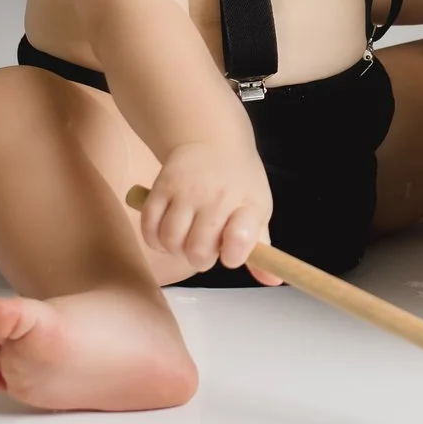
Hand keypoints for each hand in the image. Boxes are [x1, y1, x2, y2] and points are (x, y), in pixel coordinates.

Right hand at [137, 140, 279, 284]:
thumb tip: (273, 282)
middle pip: (198, 250)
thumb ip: (262, 248)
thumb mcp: (258, 209)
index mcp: (248, 204)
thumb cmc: (239, 183)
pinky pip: (149, 226)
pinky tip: (166, 235)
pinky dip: (154, 239)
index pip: (240, 239)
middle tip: (204, 247)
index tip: (230, 252)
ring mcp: (187, 190)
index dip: (233, 254)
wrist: (213, 140)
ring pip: (170, 240)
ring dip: (175, 250)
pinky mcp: (161, 186)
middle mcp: (217, 196)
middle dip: (201, 259)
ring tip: (185, 241)